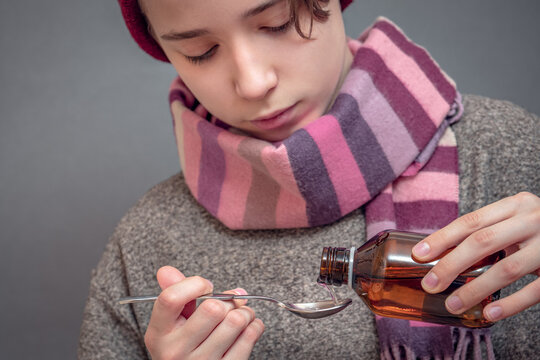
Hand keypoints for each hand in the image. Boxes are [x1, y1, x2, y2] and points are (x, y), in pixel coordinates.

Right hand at [144, 266, 264, 358]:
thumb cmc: (181, 345)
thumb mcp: (169, 323)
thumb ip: (172, 293)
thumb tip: (167, 271)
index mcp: (159, 334)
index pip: (171, 298)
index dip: (194, 284)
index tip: (206, 286)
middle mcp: (176, 351)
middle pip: (213, 309)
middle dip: (228, 299)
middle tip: (231, 301)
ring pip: (235, 321)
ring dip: (245, 311)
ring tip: (241, 313)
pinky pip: (249, 337)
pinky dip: (254, 326)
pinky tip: (248, 326)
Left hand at [412, 192, 539, 321]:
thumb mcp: (516, 221)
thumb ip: (488, 232)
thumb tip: (443, 254)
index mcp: (516, 205)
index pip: (471, 221)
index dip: (442, 238)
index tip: (419, 254)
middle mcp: (533, 219)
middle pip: (482, 242)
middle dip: (450, 264)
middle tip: (430, 284)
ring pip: (506, 269)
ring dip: (475, 289)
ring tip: (453, 304)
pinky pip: (535, 290)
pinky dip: (509, 304)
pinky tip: (488, 313)